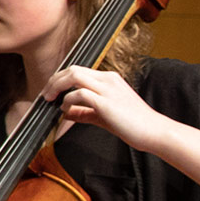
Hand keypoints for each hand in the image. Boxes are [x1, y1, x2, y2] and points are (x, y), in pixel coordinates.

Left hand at [42, 62, 165, 147]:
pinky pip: (80, 94)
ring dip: (57, 86)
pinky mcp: (106, 102)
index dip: (60, 79)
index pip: (78, 70)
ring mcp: (108, 89)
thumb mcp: (104, 115)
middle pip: (72, 69)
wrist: (154, 131)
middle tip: (45, 94)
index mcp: (109, 79)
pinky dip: (68, 100)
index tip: (51, 91)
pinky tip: (65, 109)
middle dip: (54, 80)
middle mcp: (108, 79)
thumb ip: (85, 112)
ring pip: (74, 75)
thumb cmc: (133, 124)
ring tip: (50, 99)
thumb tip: (66, 112)